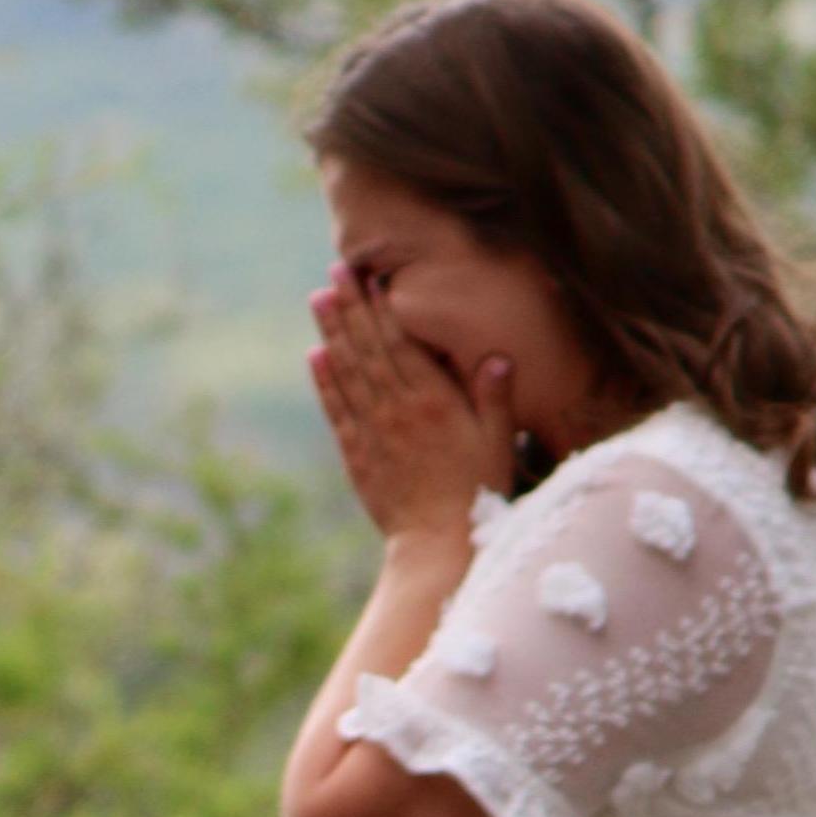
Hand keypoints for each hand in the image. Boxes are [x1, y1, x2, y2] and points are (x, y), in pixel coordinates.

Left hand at [307, 267, 513, 542]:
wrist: (438, 544)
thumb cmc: (478, 492)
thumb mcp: (500, 441)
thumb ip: (495, 396)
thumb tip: (498, 353)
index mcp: (434, 402)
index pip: (403, 344)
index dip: (384, 309)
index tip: (371, 277)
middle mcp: (397, 411)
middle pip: (369, 350)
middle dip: (351, 308)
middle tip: (335, 272)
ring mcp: (373, 433)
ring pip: (348, 374)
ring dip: (332, 334)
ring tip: (319, 300)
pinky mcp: (357, 456)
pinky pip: (337, 412)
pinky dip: (325, 383)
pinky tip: (315, 356)